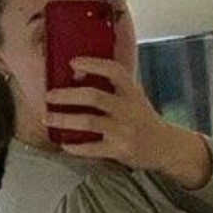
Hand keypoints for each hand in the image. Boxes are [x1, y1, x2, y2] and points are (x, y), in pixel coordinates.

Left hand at [46, 56, 211, 187]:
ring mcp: (123, 130)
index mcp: (131, 91)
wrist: (165, 146)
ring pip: (89, 121)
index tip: (72, 62)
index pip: (113, 71)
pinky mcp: (119, 150)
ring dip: (64, 120)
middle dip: (67, 95)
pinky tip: (63, 143)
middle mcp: (127, 108)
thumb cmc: (143, 118)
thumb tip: (79, 75)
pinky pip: (92, 148)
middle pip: (94, 96)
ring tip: (47, 118)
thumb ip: (113, 87)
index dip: (93, 64)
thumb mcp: (134, 96)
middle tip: (49, 96)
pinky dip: (75, 146)